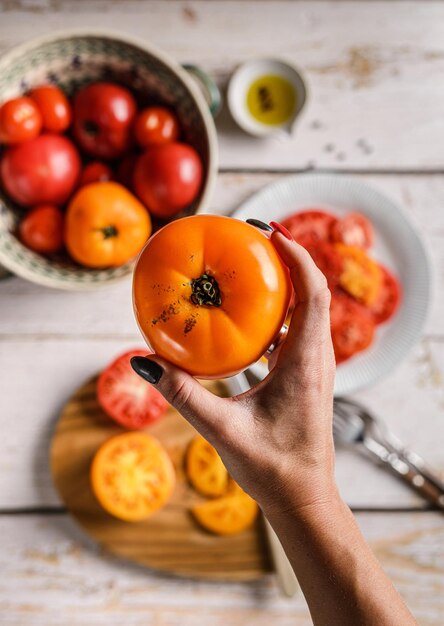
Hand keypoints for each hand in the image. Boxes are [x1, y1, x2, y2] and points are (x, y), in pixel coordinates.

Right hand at [131, 231, 336, 514]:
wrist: (304, 498)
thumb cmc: (273, 468)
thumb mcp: (222, 430)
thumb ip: (183, 394)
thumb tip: (144, 362)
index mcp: (306, 363)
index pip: (313, 292)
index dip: (297, 255)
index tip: (270, 231)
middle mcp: (318, 359)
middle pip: (313, 292)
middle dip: (289, 258)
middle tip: (253, 238)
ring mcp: (315, 367)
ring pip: (309, 310)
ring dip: (286, 283)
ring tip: (251, 267)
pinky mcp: (307, 376)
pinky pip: (298, 331)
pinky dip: (279, 312)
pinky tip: (249, 315)